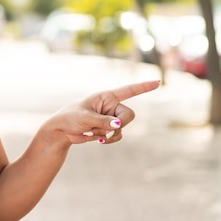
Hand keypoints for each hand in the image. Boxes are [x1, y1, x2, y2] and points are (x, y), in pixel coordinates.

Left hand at [45, 80, 160, 145]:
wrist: (62, 131)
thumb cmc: (70, 118)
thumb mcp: (86, 118)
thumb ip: (103, 121)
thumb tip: (119, 126)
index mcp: (106, 97)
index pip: (129, 91)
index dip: (144, 86)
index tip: (158, 82)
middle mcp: (111, 106)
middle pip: (128, 115)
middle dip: (117, 124)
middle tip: (102, 128)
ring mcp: (111, 118)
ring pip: (122, 128)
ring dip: (108, 133)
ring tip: (92, 131)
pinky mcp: (108, 129)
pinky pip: (117, 135)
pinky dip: (108, 139)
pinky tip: (96, 139)